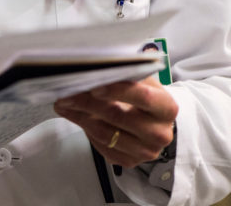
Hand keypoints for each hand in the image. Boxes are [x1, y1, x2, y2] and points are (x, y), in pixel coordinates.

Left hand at [54, 76, 177, 167]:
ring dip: (80, 116)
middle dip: (88, 103)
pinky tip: (74, 115)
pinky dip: (85, 130)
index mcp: (166, 108)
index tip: (94, 85)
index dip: (117, 90)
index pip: (143, 97)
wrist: (153, 122)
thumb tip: (95, 68)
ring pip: (105, 134)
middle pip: (119, 117)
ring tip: (64, 103)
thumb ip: (125, 75)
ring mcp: (145, 151)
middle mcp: (160, 133)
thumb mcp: (141, 81)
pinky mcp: (130, 161)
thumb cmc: (144, 96)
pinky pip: (102, 147)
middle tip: (67, 93)